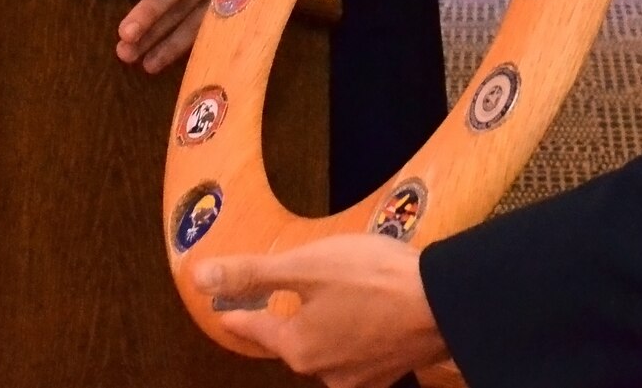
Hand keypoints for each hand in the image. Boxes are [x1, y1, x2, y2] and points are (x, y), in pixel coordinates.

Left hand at [195, 236, 449, 387]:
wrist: (443, 302)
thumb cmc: (373, 278)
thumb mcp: (306, 264)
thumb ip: (252, 274)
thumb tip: (198, 278)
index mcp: (297, 346)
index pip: (252, 329)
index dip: (237, 312)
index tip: (227, 309)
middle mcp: (323, 371)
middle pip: (292, 342)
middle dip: (287, 320)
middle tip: (287, 294)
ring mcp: (358, 377)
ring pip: (326, 349)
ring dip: (325, 327)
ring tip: (334, 300)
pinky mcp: (388, 372)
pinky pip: (357, 353)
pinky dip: (354, 334)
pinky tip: (366, 316)